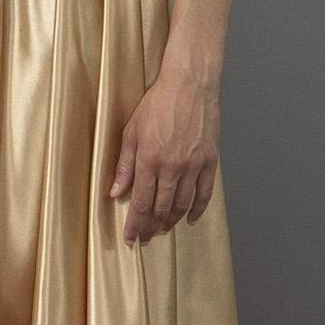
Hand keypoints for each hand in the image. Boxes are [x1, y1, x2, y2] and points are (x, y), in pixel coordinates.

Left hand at [111, 71, 220, 243]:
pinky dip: (198, 209)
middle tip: (144, 238)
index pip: (139, 203)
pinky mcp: (210, 161)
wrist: (190, 86)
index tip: (130, 239)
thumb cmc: (157, 104)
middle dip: (150, 227)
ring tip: (162, 229)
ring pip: (182, 205)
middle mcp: (172, 167)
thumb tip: (115, 192)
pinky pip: (205, 193)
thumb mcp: (131, 132)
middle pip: (160, 208)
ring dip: (171, 221)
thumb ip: (124, 165)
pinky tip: (190, 219)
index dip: (134, 225)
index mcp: (149, 160)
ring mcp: (194, 166)